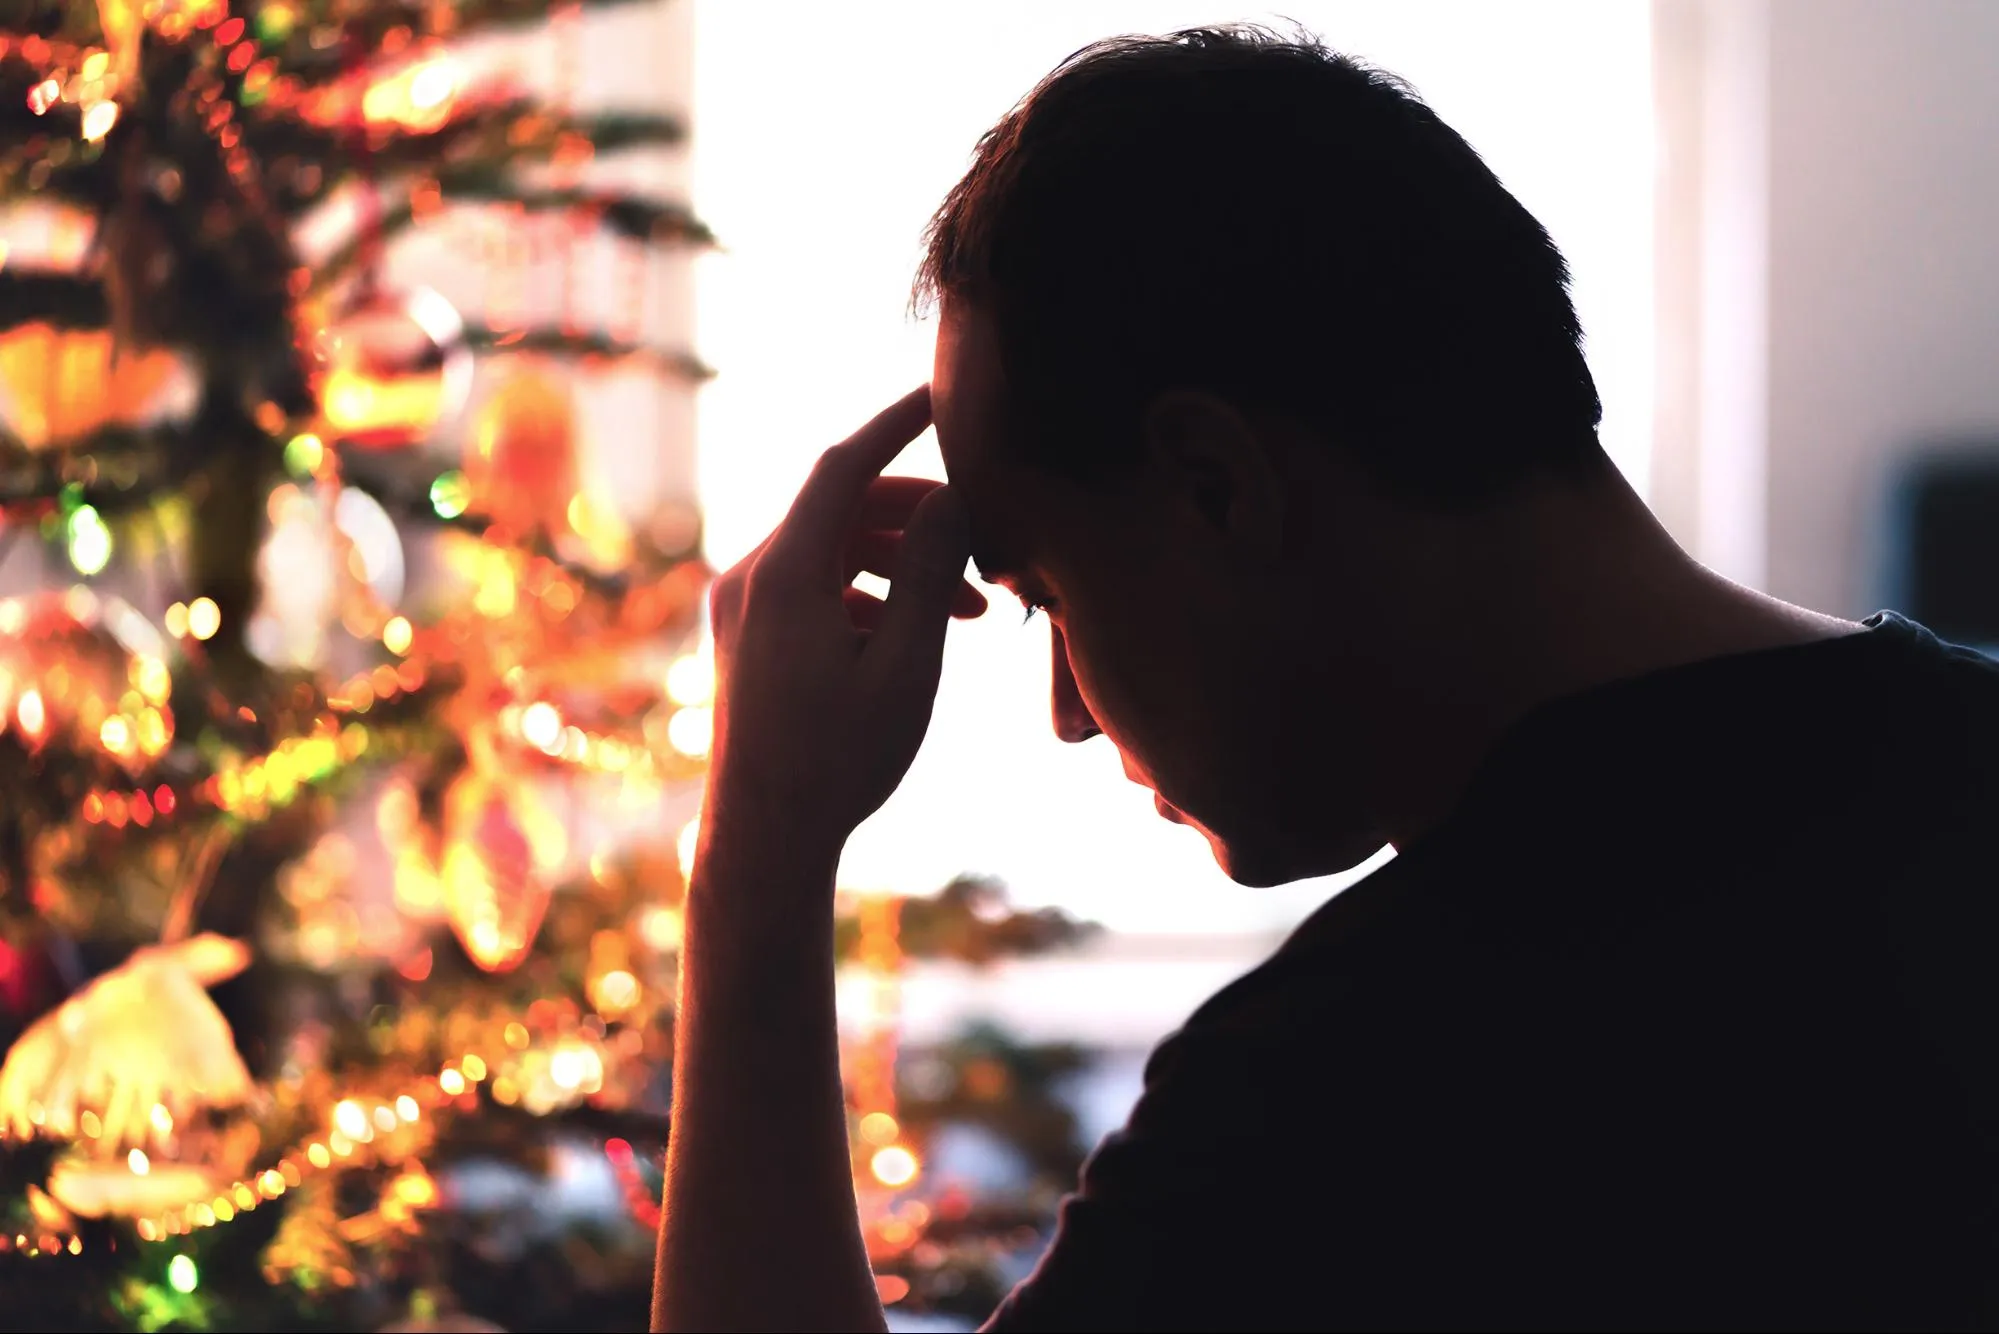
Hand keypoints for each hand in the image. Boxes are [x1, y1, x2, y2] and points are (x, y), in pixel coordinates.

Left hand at [704, 386, 986, 854]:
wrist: (764, 839)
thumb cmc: (839, 761)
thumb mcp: (907, 666)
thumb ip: (932, 575)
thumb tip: (952, 499)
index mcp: (786, 574)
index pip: (846, 465)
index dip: (899, 422)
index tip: (945, 393)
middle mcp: (752, 577)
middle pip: (842, 507)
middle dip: (921, 515)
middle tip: (988, 539)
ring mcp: (742, 607)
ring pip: (832, 550)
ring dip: (904, 563)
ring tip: (977, 609)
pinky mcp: (746, 637)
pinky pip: (814, 586)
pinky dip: (870, 593)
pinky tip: (919, 634)